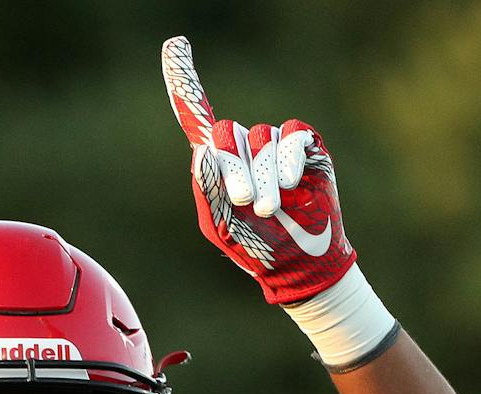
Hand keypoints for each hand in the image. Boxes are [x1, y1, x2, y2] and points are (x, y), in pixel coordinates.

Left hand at [160, 35, 356, 305]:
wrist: (297, 262)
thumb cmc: (253, 246)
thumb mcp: (220, 226)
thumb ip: (207, 191)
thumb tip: (202, 153)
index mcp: (217, 162)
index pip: (197, 116)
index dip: (184, 81)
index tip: (175, 44)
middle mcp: (244, 146)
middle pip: (228, 132)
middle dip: (233, 167)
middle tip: (242, 201)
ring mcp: (275, 144)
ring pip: (261, 139)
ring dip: (263, 176)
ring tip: (269, 208)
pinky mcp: (305, 146)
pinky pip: (292, 135)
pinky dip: (288, 159)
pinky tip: (289, 185)